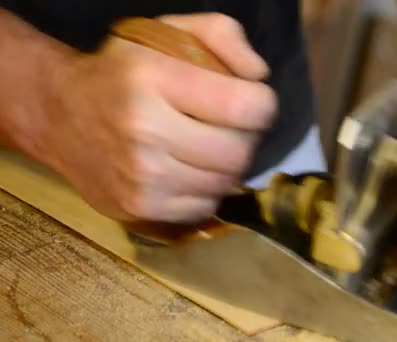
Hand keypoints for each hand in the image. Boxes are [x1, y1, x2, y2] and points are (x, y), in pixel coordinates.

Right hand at [27, 13, 275, 222]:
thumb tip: (258, 75)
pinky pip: (203, 206)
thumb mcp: (167, 31)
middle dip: (247, 138)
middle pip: (238, 152)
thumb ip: (223, 37)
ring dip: (228, 165)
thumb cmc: (122, 71)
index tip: (252, 100)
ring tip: (209, 146)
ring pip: (224, 183)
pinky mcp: (138, 207)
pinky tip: (190, 170)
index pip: (243, 106)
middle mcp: (145, 131)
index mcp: (153, 79)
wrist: (59, 115)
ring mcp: (140, 176)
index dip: (262, 104)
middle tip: (231, 126)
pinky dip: (207, 189)